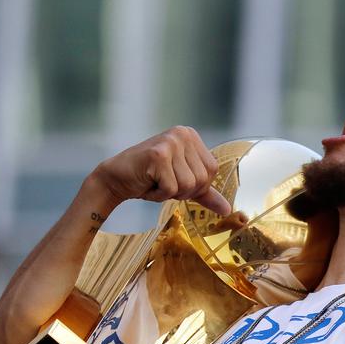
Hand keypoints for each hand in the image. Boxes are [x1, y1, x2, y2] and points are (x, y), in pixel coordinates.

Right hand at [89, 125, 230, 214]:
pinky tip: (147, 183)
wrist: (116, 179)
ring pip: (188, 185)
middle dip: (183, 190)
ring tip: (155, 181)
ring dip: (170, 193)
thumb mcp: (182, 184)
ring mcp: (171, 142)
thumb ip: (205, 194)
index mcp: (191, 135)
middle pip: (201, 179)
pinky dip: (158, 195)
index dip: (195, 185)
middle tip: (163, 182)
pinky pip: (171, 189)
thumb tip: (228, 209)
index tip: (175, 179)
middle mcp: (183, 133)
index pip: (212, 171)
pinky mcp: (158, 154)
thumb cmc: (149, 179)